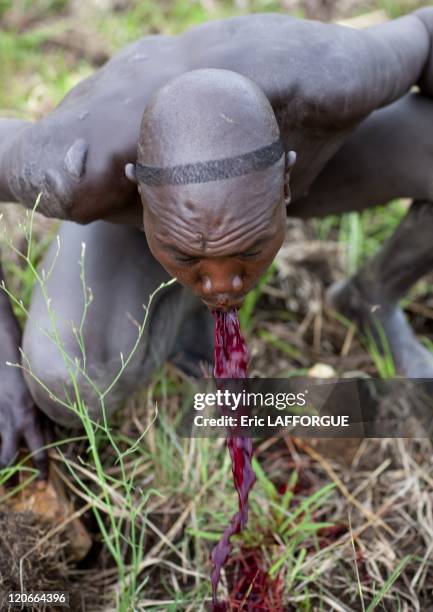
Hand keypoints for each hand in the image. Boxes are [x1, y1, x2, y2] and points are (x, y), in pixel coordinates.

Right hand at [0, 366, 48, 480]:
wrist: (3, 367)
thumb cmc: (27, 386)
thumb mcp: (43, 405)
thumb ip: (48, 426)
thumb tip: (56, 446)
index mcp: (31, 423)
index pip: (40, 453)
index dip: (41, 472)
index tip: (42, 487)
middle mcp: (13, 426)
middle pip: (8, 459)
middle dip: (10, 479)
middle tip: (14, 491)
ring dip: (0, 469)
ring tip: (3, 484)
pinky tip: (0, 457)